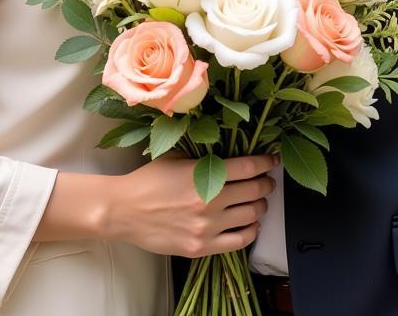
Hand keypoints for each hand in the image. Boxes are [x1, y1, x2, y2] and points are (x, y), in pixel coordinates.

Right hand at [109, 153, 277, 257]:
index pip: (248, 167)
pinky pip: (239, 241)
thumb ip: (204, 155)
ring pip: (251, 215)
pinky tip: (251, 224)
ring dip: (260, 206)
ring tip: (259, 202)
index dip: (266, 162)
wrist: (124, 211)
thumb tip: (229, 151)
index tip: (273, 161)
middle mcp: (210, 200)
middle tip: (267, 181)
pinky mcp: (201, 247)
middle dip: (266, 184)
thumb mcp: (177, 157)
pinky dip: (251, 231)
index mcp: (204, 174)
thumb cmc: (149, 181)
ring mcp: (207, 226)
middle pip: (254, 191)